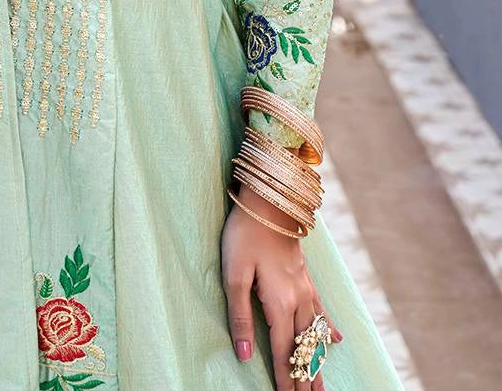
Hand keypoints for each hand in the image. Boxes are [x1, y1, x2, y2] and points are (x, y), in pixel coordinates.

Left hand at [221, 183, 343, 389]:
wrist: (269, 199)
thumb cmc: (245, 235)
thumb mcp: (234, 275)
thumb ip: (240, 317)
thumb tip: (244, 355)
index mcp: (280, 304)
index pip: (284, 352)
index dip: (285, 379)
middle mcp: (298, 301)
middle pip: (304, 349)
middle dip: (306, 378)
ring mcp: (305, 288)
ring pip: (315, 334)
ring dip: (318, 361)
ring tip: (322, 385)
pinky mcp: (305, 275)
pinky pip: (321, 309)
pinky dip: (329, 329)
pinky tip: (337, 340)